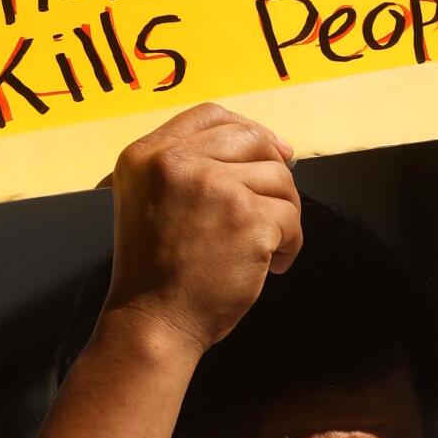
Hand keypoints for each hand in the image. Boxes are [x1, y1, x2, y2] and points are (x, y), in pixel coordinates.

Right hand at [102, 104, 301, 355]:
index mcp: (146, 155)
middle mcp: (176, 162)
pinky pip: (291, 217)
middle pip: (252, 138)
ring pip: (278, 178)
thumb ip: (190, 167)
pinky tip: (272, 265)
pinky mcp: (247, 218)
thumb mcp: (149, 200)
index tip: (269, 151)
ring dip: (283, 213)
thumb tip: (273, 145)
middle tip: (273, 205)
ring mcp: (214, 187)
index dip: (247, 130)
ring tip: (268, 245)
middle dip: (273, 169)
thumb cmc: (156, 273)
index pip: (210, 114)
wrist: (153, 323)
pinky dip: (290, 244)